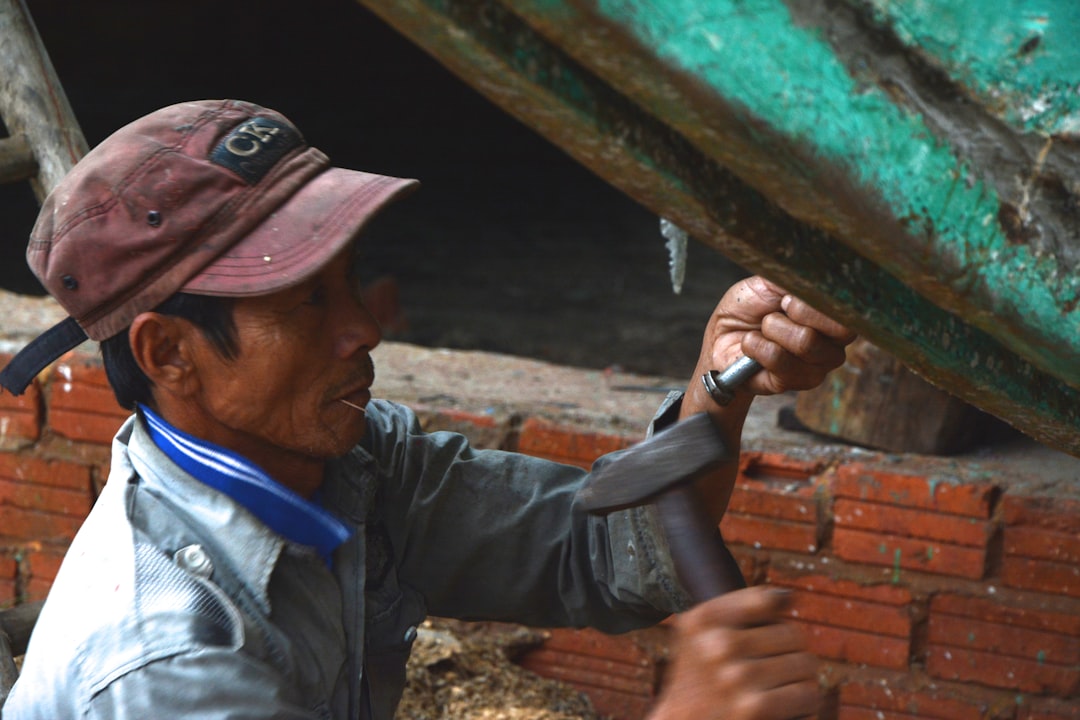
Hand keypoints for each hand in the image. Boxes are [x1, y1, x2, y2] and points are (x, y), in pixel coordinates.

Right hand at [648, 586, 820, 719]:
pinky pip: (806, 694)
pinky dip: (801, 704)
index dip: (771, 620)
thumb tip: (789, 596)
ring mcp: (735, 676)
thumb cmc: (700, 677)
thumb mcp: (703, 632)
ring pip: (805, 664)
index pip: (768, 600)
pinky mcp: (754, 708)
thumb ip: (744, 606)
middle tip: (766, 670)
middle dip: (788, 653)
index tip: (757, 638)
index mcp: (704, 618)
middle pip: (792, 633)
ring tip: (772, 689)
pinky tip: (780, 708)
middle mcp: (718, 644)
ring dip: (796, 680)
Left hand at [682, 276, 855, 418]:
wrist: (721, 337)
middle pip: (838, 329)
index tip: (787, 298)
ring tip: (761, 329)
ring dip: (772, 329)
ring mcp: (819, 367)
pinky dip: (756, 346)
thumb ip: (797, 279)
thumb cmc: (749, 308)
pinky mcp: (796, 384)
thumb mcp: (770, 282)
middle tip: (773, 313)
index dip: (817, 302)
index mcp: (835, 316)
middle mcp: (834, 343)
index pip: (850, 310)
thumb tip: (818, 277)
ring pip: (806, 342)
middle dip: (797, 313)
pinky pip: (780, 360)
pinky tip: (751, 344)